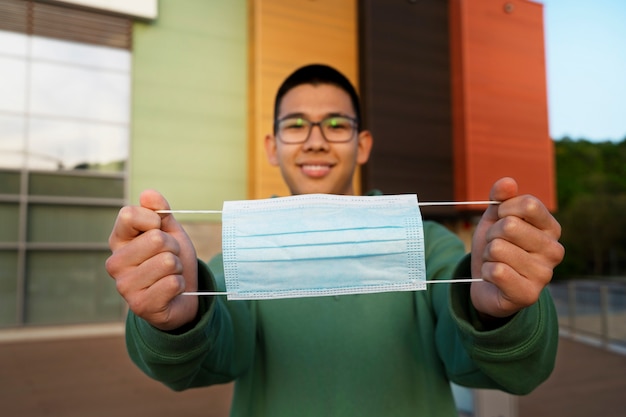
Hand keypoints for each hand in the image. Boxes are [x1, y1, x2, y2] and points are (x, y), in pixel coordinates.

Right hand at [105, 190, 198, 330]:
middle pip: (156, 239)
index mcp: (118, 241)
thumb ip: (160, 212)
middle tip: (170, 260)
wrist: (183, 296)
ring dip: (177, 268)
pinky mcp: (139, 305)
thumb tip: (148, 194)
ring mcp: (124, 286)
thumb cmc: (172, 260)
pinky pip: (173, 283)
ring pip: (167, 262)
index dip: (154, 219)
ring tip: (170, 276)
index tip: (159, 230)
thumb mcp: (170, 232)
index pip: (129, 214)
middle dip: (173, 248)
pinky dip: (180, 286)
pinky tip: (171, 292)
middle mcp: (115, 263)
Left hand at [470, 177, 564, 318]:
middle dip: (492, 235)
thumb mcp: (494, 218)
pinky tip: (495, 279)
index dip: (503, 210)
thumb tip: (507, 182)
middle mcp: (554, 250)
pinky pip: (496, 271)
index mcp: (551, 228)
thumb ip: (500, 198)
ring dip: (488, 256)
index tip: (500, 221)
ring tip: (496, 263)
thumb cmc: (495, 247)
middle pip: (509, 225)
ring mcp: (544, 274)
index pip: (528, 203)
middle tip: (495, 247)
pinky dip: (487, 273)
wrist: (487, 285)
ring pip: (498, 249)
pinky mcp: (529, 294)